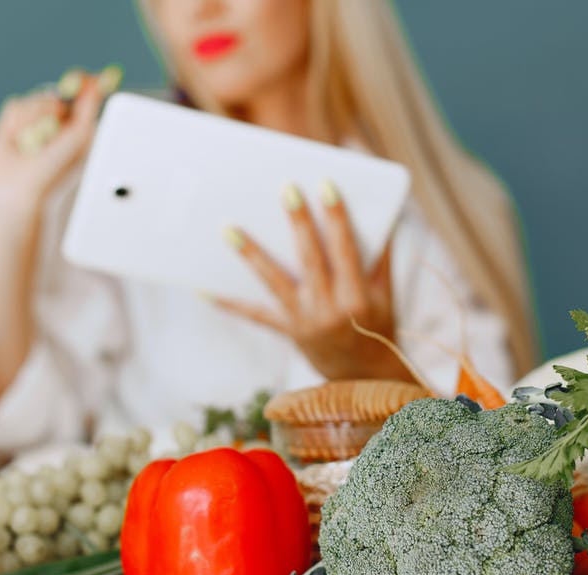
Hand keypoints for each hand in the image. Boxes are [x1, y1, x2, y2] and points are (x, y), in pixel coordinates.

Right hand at [0, 66, 119, 230]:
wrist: (21, 187)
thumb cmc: (55, 168)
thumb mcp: (80, 136)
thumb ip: (88, 107)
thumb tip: (95, 83)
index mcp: (77, 122)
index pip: (82, 92)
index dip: (83, 83)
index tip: (85, 79)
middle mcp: (56, 117)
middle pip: (58, 90)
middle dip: (56, 104)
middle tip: (56, 120)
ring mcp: (34, 117)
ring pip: (36, 98)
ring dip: (36, 119)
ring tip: (36, 142)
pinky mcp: (12, 120)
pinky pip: (16, 104)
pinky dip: (18, 123)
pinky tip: (19, 140)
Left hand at [212, 182, 412, 381]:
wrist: (363, 375)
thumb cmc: (378, 321)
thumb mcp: (385, 292)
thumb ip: (381, 254)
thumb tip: (383, 212)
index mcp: (358, 297)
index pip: (346, 250)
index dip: (337, 218)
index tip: (325, 185)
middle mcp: (330, 310)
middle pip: (310, 259)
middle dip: (298, 223)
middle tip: (285, 189)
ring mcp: (305, 322)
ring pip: (274, 282)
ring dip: (251, 255)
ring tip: (228, 229)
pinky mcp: (287, 331)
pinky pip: (255, 314)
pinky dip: (230, 303)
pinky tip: (203, 289)